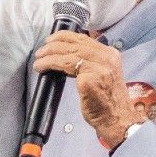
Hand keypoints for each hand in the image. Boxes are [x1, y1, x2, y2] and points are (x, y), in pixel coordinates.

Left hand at [34, 32, 136, 148]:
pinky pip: (64, 66)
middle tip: (41, 51)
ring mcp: (98, 67)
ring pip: (68, 54)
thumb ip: (91, 62)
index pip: (83, 39)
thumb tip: (68, 54)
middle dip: (53, 45)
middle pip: (74, 44)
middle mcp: (106, 58)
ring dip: (49, 55)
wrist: (117, 119)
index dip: (64, 37)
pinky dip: (50, 64)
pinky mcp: (89, 79)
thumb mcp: (103, 75)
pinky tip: (42, 68)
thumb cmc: (107, 102)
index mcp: (110, 54)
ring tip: (38, 60)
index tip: (51, 40)